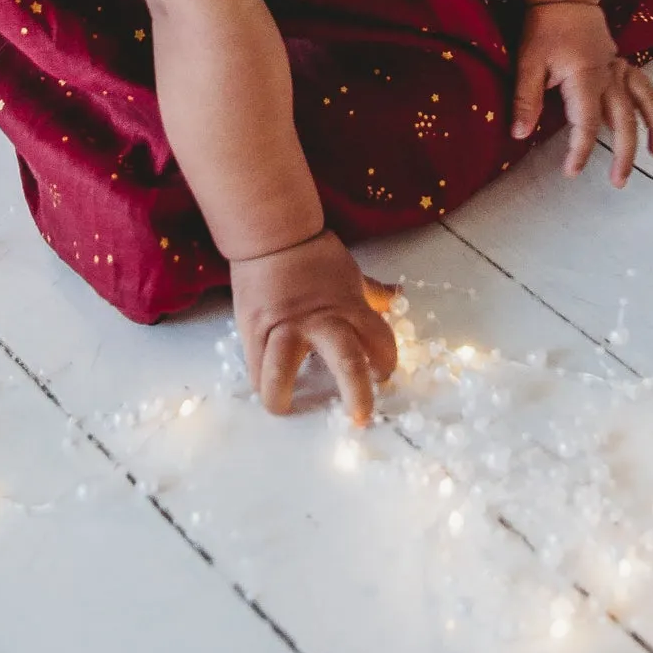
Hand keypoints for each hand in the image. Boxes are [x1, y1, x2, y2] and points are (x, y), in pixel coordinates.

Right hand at [230, 228, 398, 423]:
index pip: (380, 340)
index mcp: (349, 307)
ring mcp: (284, 329)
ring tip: (285, 407)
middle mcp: (320, 322)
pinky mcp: (254, 331)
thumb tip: (398, 294)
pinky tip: (267, 385)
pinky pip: (255, 369)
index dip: (386, 361)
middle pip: (346, 362)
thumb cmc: (315, 255)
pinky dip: (262, 381)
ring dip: (281, 397)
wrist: (272, 234)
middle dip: (357, 394)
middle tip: (361, 418)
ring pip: (280, 373)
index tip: (383, 375)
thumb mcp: (350, 273)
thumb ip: (372, 292)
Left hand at [511, 1, 652, 185]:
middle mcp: (608, 75)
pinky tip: (651, 122)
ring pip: (644, 100)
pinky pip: (642, 85)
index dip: (580, 150)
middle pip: (623, 119)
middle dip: (623, 153)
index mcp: (585, 77)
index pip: (586, 122)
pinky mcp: (620, 62)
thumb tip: (519, 135)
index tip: (571, 172)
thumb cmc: (543, 28)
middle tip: (618, 181)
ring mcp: (617, 68)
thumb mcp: (527, 62)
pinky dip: (651, 105)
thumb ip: (525, 99)